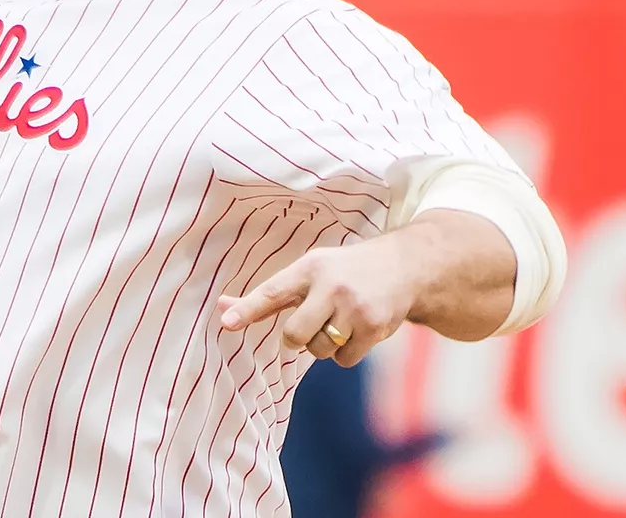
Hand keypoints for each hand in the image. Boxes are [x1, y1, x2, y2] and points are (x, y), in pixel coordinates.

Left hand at [216, 233, 421, 366]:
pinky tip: (358, 329)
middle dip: (297, 338)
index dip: (248, 309)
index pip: (272, 291)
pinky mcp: (374, 327)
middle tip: (311, 323)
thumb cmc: (343, 272)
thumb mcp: (307, 272)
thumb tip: (221, 309)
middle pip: (293, 335)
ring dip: (324, 344)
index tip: (227, 322)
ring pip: (318, 350)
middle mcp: (330, 285)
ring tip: (340, 320)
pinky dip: (346, 352)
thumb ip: (267, 296)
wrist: (403, 266)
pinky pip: (343, 360)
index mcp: (309, 267)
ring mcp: (354, 307)